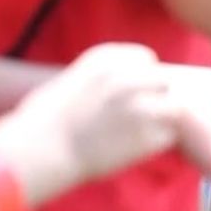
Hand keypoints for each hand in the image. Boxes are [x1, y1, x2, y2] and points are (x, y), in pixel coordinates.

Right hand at [0, 44, 184, 202]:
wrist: (36, 151)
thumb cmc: (42, 122)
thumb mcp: (72, 82)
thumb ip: (105, 78)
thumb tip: (133, 87)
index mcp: (107, 59)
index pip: (145, 58)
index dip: (141, 77)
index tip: (129, 92)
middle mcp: (129, 77)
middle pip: (164, 80)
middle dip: (156, 95)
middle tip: (140, 114)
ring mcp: (143, 106)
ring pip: (174, 107)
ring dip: (163, 118)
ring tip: (141, 132)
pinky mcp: (148, 135)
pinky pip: (167, 136)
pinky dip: (157, 141)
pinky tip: (135, 148)